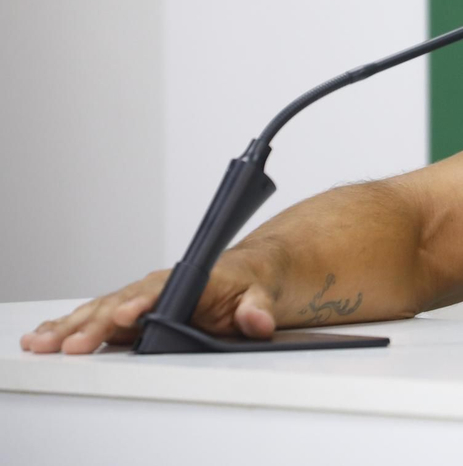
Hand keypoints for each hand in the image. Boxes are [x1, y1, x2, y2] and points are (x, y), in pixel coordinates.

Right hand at [18, 246, 283, 354]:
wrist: (249, 274)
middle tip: (71, 345)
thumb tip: (257, 321)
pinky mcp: (133, 314)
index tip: (126, 317)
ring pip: (102, 312)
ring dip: (71, 327)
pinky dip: (72, 328)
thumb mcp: (263, 294)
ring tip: (41, 342)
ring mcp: (142, 300)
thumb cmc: (252, 283)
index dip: (143, 303)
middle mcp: (159, 286)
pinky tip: (45, 337)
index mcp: (190, 278)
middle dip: (95, 324)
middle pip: (122, 304)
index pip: (162, 290)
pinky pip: (99, 320)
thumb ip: (257, 309)